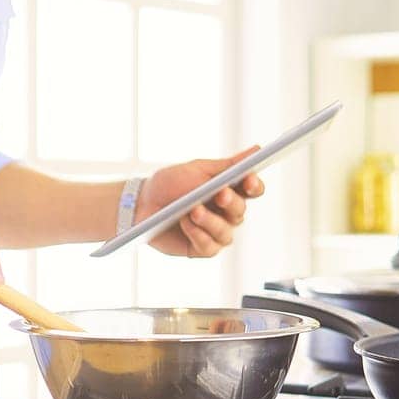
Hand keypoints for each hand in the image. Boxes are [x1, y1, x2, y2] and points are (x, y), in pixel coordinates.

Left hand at [136, 146, 264, 257]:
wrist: (141, 204)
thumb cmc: (169, 185)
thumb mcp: (197, 169)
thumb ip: (228, 164)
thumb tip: (257, 150)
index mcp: (229, 190)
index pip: (252, 190)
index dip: (255, 186)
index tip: (249, 179)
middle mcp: (226, 214)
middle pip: (240, 211)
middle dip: (231, 203)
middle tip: (220, 194)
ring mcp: (214, 232)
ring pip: (226, 232)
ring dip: (211, 221)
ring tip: (194, 211)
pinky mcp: (201, 248)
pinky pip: (209, 246)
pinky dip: (197, 234)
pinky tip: (186, 223)